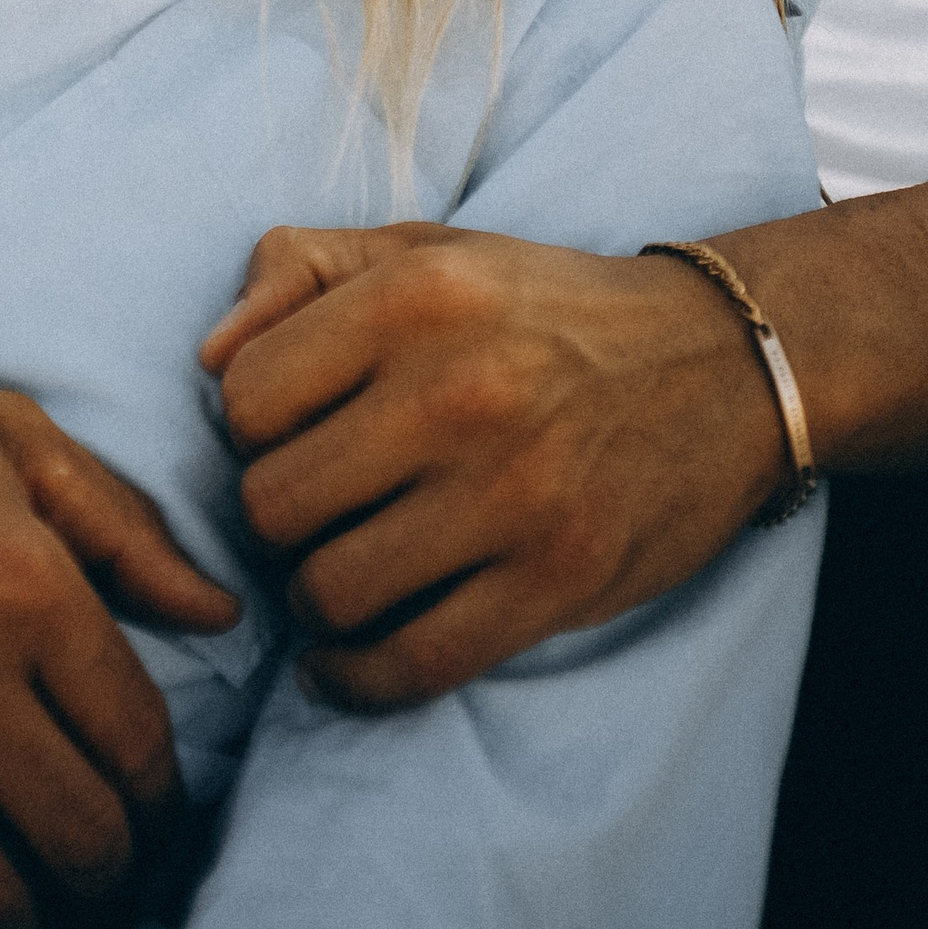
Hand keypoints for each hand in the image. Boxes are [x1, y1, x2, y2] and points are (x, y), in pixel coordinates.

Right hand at [0, 330, 242, 928]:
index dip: (159, 797)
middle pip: (82, 847)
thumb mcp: (6, 434)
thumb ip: (124, 530)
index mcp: (24, 582)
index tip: (144, 806)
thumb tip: (222, 614)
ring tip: (15, 889)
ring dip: (19, 919)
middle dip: (104, 869)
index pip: (140, 750)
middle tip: (88, 862)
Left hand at [198, 222, 782, 708]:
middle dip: (275, 517)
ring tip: (339, 567)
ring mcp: (511, 495)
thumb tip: (207, 358)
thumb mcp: (426, 250)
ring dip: (313, 596)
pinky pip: (411, 663)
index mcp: (416, 297)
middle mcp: (460, 391)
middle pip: (273, 504)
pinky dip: (355, 678)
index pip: (245, 399)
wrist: (720, 363)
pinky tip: (344, 658)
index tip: (292, 432)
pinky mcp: (555, 582)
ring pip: (330, 589)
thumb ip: (301, 270)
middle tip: (314, 507)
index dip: (250, 427)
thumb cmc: (543, 308)